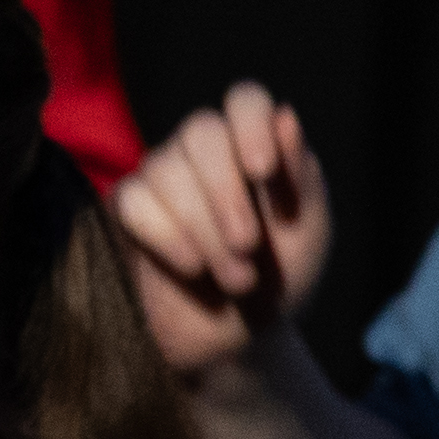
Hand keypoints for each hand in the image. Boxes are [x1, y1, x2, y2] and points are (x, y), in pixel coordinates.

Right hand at [103, 82, 333, 382]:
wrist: (241, 338)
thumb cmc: (281, 277)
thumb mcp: (309, 232)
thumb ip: (300, 177)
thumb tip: (286, 116)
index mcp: (254, 145)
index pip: (245, 100)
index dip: (250, 125)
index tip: (262, 172)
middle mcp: (203, 151)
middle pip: (201, 132)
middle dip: (226, 194)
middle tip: (249, 247)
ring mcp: (161, 176)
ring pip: (165, 170)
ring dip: (205, 231)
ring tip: (235, 279)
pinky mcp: (129, 210)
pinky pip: (135, 202)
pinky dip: (168, 238)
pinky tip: (192, 268)